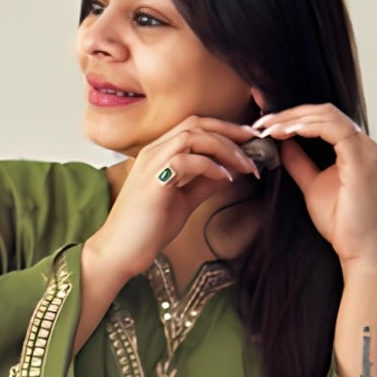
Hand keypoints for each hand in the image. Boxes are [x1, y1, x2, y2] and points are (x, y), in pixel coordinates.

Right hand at [95, 115, 262, 279]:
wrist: (121, 252)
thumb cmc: (147, 230)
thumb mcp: (184, 202)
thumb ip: (203, 185)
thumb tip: (228, 173)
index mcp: (159, 153)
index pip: (195, 126)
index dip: (224, 129)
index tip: (249, 141)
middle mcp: (154, 151)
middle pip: (196, 123)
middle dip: (230, 131)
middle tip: (255, 145)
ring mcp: (151, 164)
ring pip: (193, 136)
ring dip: (225, 148)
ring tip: (245, 165)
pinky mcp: (153, 182)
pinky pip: (185, 160)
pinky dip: (210, 166)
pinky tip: (225, 179)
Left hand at [252, 103, 376, 266]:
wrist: (360, 249)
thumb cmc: (343, 224)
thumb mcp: (312, 185)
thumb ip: (299, 162)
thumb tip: (282, 142)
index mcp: (354, 148)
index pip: (323, 118)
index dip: (293, 116)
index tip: (266, 125)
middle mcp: (363, 144)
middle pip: (324, 111)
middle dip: (290, 113)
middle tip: (262, 122)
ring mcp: (364, 149)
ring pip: (327, 115)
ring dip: (294, 119)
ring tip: (270, 128)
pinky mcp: (361, 159)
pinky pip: (332, 129)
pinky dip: (307, 128)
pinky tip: (286, 133)